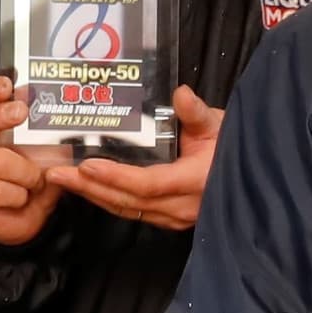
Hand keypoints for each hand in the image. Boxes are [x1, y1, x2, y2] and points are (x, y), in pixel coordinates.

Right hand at [0, 75, 62, 246]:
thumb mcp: (41, 156)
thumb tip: (66, 117)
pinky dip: (19, 194)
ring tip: (35, 181)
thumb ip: (47, 138)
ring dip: (26, 172)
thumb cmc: (28, 184)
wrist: (22, 223)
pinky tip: (22, 199)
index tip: (7, 84)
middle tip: (20, 111)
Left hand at [50, 88, 223, 232]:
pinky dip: (109, 198)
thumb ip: (197, 113)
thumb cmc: (238, 147)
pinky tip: (90, 187)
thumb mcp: (220, 125)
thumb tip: (181, 94)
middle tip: (56, 173)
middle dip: (90, 188)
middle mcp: (181, 207)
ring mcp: (176, 217)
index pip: (147, 184)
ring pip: (127, 209)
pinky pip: (134, 211)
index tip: (87, 165)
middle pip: (128, 201)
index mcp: (193, 182)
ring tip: (64, 181)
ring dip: (94, 195)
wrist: (254, 175)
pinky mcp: (170, 218)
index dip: (115, 176)